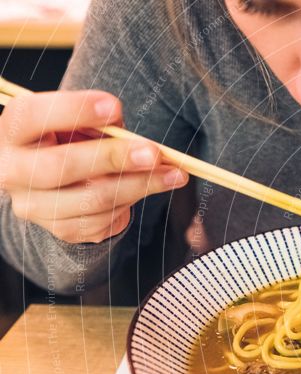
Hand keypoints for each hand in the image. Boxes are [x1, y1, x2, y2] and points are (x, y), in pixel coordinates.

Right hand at [0, 90, 187, 242]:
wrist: (52, 182)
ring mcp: (34, 206)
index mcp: (13, 131)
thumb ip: (98, 125)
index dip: (73, 110)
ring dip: (140, 186)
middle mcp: (12, 172)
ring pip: (92, 200)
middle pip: (61, 167)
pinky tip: (151, 187)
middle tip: (155, 152)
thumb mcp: (76, 123)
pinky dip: (132, 201)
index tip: (114, 107)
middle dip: (113, 158)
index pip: (32, 116)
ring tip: (174, 174)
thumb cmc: (68, 140)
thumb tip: (139, 141)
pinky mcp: (61, 230)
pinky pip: (104, 219)